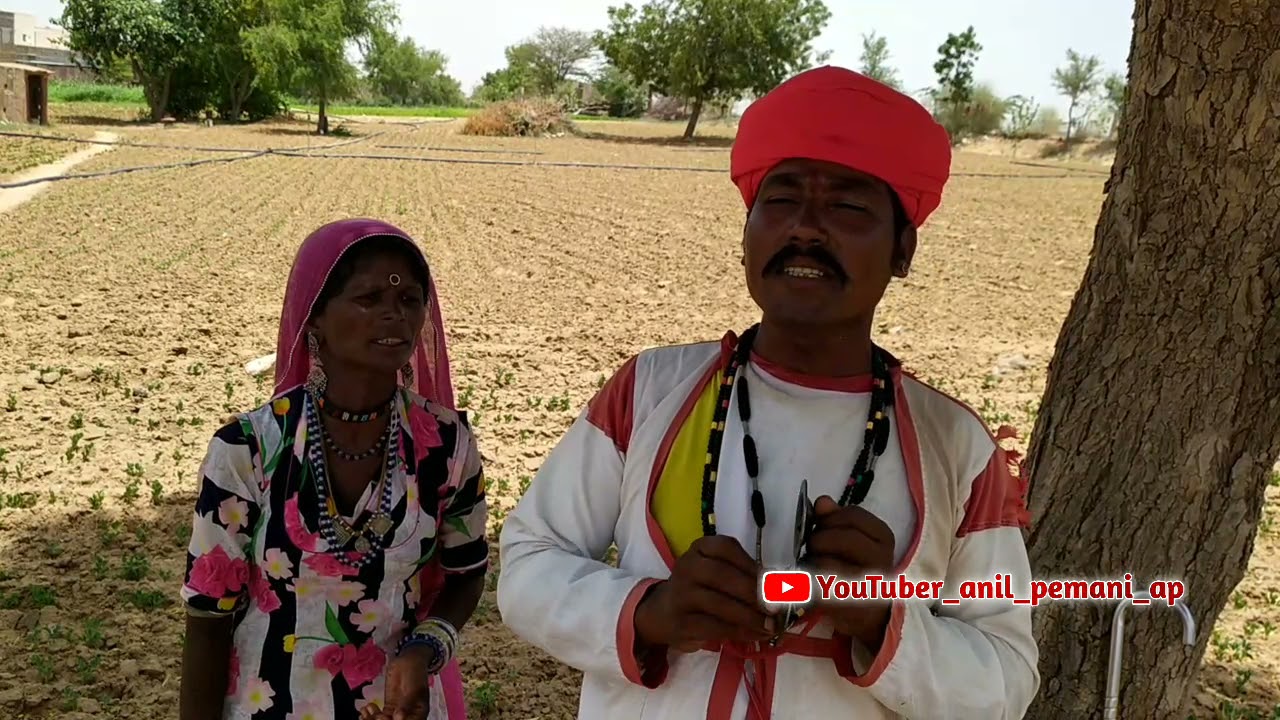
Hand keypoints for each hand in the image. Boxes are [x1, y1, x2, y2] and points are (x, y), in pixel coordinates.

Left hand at [359, 645, 431, 719]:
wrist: (408, 662)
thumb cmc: (416, 674)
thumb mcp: (414, 689)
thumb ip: (407, 704)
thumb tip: (399, 717)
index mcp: (419, 714)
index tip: (387, 717)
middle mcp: (408, 716)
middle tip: (378, 716)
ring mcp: (397, 713)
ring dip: (373, 719)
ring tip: (366, 713)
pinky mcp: (388, 709)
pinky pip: (379, 717)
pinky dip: (370, 716)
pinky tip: (365, 710)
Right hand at [633, 535, 772, 652]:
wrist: (662, 613)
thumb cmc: (700, 589)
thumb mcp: (717, 572)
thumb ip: (744, 575)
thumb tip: (782, 587)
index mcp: (699, 548)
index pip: (726, 547)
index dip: (752, 564)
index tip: (774, 580)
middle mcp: (687, 566)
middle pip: (723, 575)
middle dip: (754, 592)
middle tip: (776, 606)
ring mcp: (681, 594)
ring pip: (720, 603)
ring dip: (750, 616)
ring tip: (771, 625)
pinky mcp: (681, 621)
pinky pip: (715, 626)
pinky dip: (740, 632)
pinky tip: (756, 635)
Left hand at [806, 496, 894, 651]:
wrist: (868, 611)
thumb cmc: (856, 566)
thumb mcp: (851, 537)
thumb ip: (835, 517)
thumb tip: (821, 502)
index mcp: (883, 538)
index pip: (853, 515)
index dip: (831, 519)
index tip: (823, 526)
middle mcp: (880, 560)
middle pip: (841, 538)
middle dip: (819, 540)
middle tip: (814, 547)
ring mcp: (865, 585)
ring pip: (825, 562)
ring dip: (811, 561)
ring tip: (813, 565)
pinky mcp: (845, 605)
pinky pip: (816, 586)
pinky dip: (808, 581)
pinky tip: (811, 581)